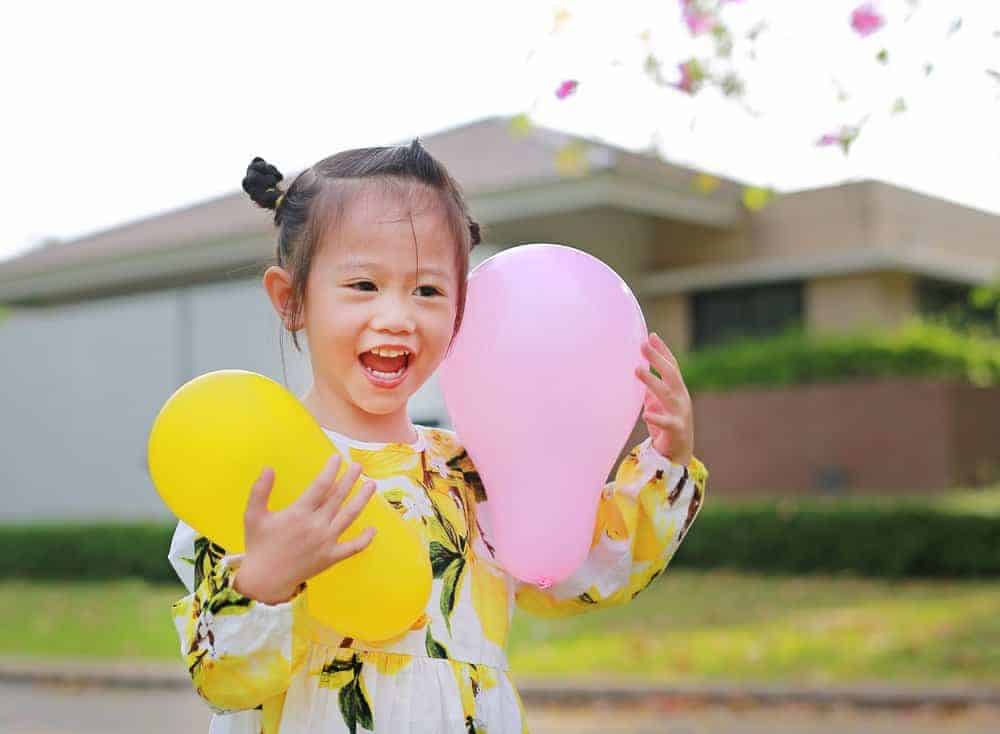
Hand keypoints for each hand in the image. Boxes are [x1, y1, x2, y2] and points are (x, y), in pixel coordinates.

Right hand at [233, 454, 377, 604]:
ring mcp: (326, 542)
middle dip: (350, 479)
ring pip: (349, 516)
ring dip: (362, 499)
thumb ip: (260, 490)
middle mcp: (316, 525)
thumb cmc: (258, 544)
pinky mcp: (331, 557)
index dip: (330, 470)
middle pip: (338, 497)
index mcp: (298, 513)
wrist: (264, 579)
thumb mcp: (253, 515)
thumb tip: (268, 468)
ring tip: (371, 485)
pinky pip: (353, 547)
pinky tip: (373, 528)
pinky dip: (365, 539)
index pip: (320, 485)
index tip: (336, 458)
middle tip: (358, 465)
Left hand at [633, 332, 694, 466]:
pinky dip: (656, 418)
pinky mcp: (676, 430)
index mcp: (678, 390)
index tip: (651, 336)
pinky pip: (667, 423)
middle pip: (670, 374)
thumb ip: (651, 389)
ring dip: (651, 381)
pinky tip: (646, 414)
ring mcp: (681, 413)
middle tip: (643, 345)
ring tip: (637, 370)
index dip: (663, 351)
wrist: (679, 454)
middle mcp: (681, 398)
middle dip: (657, 359)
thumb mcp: (657, 404)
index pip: (672, 366)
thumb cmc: (666, 426)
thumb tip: (638, 370)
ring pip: (667, 394)